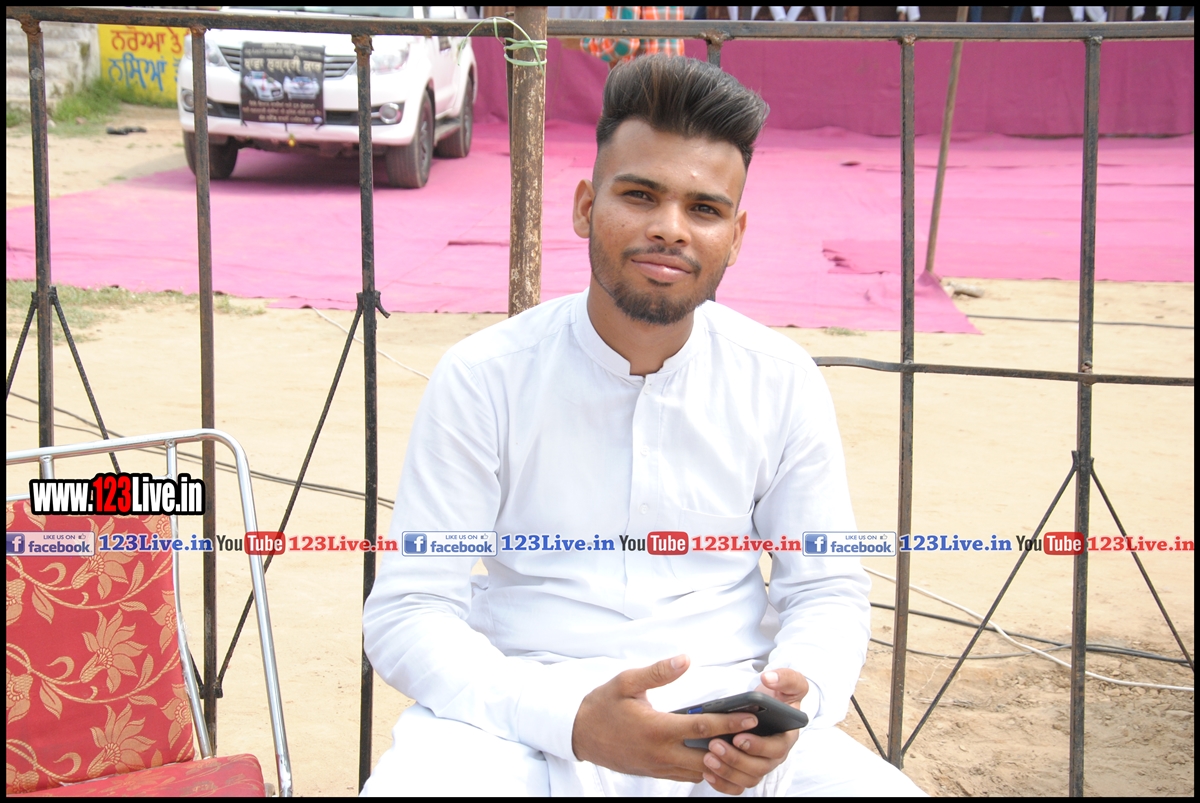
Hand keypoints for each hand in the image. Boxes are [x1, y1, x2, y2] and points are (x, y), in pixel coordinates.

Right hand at [571, 655, 760, 783]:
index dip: (730, 723)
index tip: (752, 717)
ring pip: (701, 771)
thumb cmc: (602, 705)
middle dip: (735, 747)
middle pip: (709, 756)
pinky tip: (715, 753)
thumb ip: (658, 672)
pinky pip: (688, 776)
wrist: (579, 734)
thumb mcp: (626, 681)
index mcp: (656, 729)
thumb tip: (685, 659)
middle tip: (757, 735)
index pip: (703, 728)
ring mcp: (659, 767)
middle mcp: (661, 753)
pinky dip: (705, 767)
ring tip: (741, 743)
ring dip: (721, 760)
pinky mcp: (656, 773)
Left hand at [698, 668, 808, 793]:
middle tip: (715, 745)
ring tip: (707, 758)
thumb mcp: (790, 682)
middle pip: (759, 767)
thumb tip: (769, 678)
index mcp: (787, 736)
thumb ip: (786, 678)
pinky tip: (707, 774)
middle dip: (736, 759)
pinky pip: (737, 785)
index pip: (776, 748)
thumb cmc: (780, 694)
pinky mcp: (747, 771)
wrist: (769, 702)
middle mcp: (775, 754)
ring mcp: (761, 764)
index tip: (738, 737)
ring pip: (747, 778)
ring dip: (727, 771)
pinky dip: (723, 783)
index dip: (758, 746)